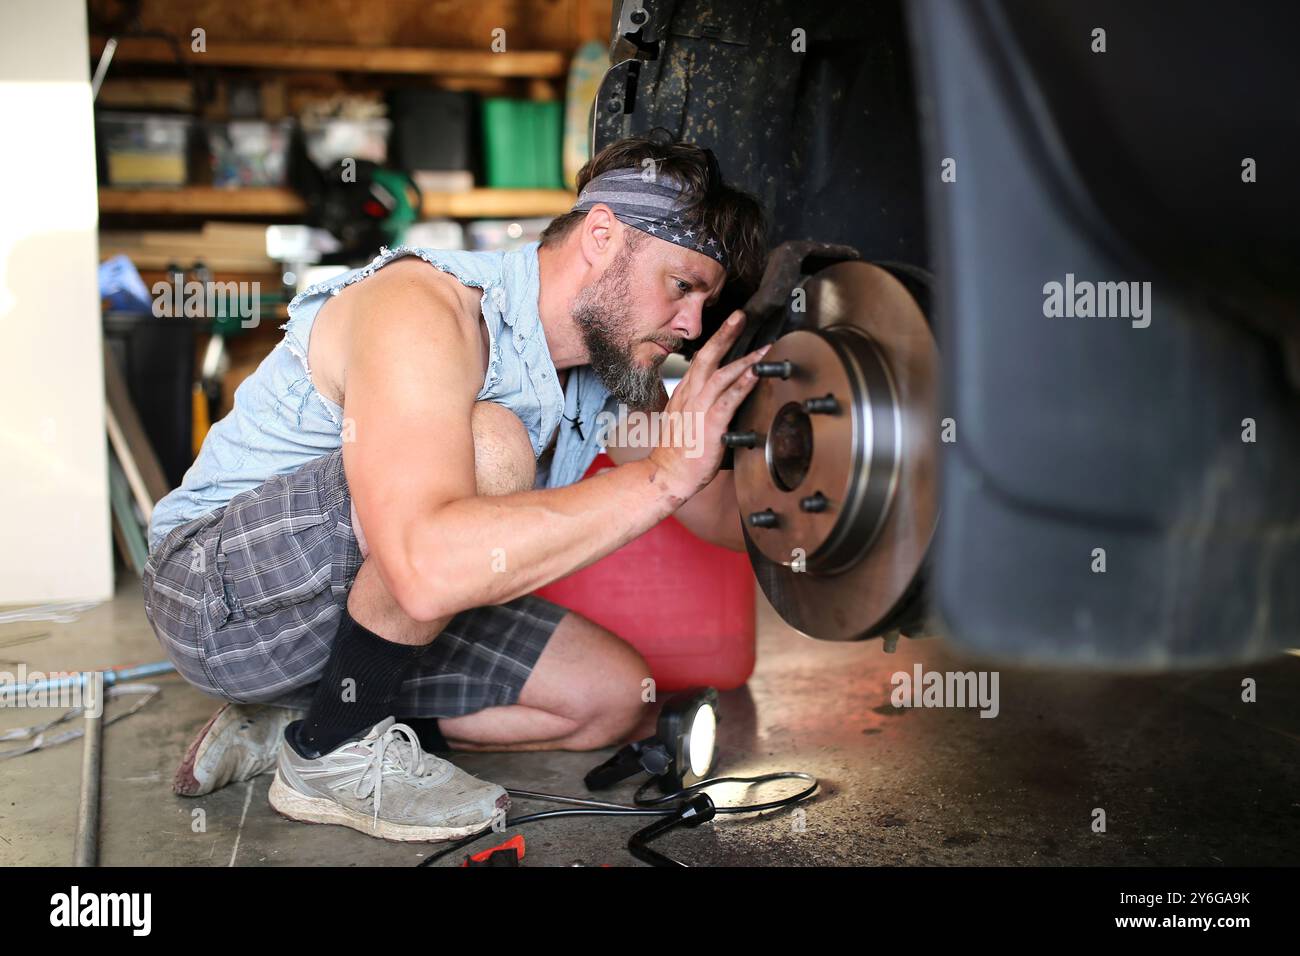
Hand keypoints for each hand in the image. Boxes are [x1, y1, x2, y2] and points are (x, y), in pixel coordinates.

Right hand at [648, 309, 769, 496]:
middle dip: (725, 334)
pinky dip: (743, 384)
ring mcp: (698, 409)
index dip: (716, 341)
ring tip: (764, 347)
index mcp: (684, 394)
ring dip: (744, 359)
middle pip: (707, 357)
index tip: (730, 326)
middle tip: (741, 316)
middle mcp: (690, 396)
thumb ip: (698, 405)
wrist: (667, 476)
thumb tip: (718, 397)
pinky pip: (727, 399)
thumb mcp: (685, 421)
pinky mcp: (709, 424)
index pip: (700, 361)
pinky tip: (756, 374)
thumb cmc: (679, 454)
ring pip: (720, 374)